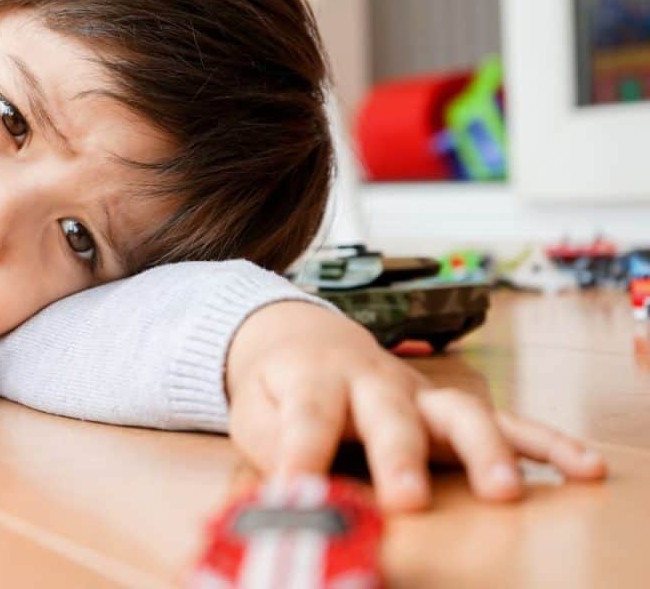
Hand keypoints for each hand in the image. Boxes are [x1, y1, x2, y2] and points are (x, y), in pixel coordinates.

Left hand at [225, 301, 606, 511]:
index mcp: (314, 381)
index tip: (295, 488)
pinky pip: (505, 422)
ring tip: (507, 492)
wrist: (306, 337)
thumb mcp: (256, 414)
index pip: (307, 415)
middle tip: (408, 499)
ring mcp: (419, 394)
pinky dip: (544, 443)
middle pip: (390, 415)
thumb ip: (272, 450)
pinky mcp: (451, 409)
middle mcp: (374, 382)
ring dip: (484, 450)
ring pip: (459, 413)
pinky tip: (581, 467)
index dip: (301, 452)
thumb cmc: (281, 388)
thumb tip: (287, 497)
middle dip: (400, 456)